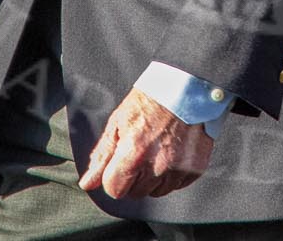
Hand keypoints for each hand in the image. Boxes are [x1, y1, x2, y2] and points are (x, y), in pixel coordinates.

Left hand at [76, 87, 213, 199]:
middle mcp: (158, 165)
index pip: (114, 189)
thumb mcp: (119, 122)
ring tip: (157, 150)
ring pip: (156, 191)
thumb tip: (87, 184)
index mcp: (134, 152)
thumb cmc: (149, 102)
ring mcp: (179, 168)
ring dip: (153, 178)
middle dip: (133, 177)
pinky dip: (172, 174)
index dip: (113, 177)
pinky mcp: (195, 168)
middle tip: (141, 151)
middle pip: (135, 193)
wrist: (186, 88)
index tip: (119, 163)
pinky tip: (172, 152)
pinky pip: (176, 185)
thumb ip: (103, 156)